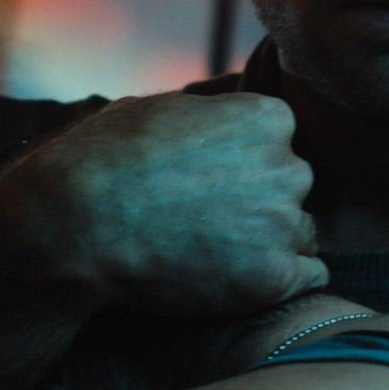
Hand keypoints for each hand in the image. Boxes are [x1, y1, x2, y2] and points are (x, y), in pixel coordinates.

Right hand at [0, 92, 326, 317]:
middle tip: (209, 221)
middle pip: (293, 187)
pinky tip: (241, 280)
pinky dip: (281, 281)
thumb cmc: (107, 160)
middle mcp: (288, 166)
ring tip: (214, 254)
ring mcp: (284, 223)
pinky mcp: (275, 275)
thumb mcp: (162, 108)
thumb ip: (211, 114)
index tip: (211, 182)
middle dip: (262, 203)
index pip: (280, 142)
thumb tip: (224, 109)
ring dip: (270, 244)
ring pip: (300, 234)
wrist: (80, 225)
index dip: (244, 164)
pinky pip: (308, 277)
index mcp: (267, 118)